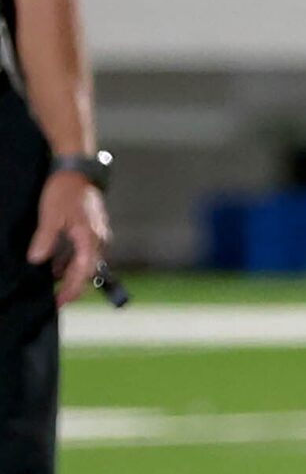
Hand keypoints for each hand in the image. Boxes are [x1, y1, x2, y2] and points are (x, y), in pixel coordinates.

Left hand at [29, 168, 108, 308]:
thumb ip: (45, 240)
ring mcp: (98, 235)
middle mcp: (99, 241)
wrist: (77, 170)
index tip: (59, 303)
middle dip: (73, 287)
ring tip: (53, 282)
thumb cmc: (64, 191)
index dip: (71, 291)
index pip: (83, 274)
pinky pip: (85, 252)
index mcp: (90, 240)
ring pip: (86, 263)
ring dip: (71, 274)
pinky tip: (57, 263)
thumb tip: (36, 261)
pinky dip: (72, 261)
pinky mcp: (93, 230)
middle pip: (88, 272)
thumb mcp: (50, 216)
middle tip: (57, 299)